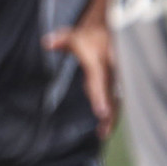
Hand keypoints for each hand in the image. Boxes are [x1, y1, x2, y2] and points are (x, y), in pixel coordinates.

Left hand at [47, 17, 118, 139]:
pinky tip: (106, 128)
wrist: (112, 32)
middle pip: (112, 95)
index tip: (101, 112)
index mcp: (100, 61)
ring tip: (104, 133)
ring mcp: (118, 79)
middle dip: (110, 112)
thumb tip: (46, 43)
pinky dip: (114, 114)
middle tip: (104, 128)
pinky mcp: (120, 84)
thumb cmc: (89, 38)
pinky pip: (119, 100)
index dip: (101, 96)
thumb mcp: (74, 36)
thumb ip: (61, 41)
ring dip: (113, 117)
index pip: (100, 81)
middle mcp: (112, 72)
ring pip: (118, 100)